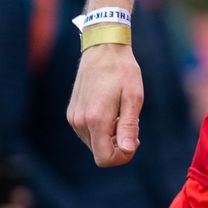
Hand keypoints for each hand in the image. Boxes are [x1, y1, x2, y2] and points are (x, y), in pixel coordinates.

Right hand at [68, 45, 143, 166]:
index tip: (135, 140)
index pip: (105, 158)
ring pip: (94, 144)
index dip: (123, 156)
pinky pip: (88, 133)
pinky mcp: (72, 113)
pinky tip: (110, 110)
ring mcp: (73, 118)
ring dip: (110, 136)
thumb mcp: (133, 98)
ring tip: (120, 113)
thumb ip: (129, 126)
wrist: (103, 49)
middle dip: (118, 145)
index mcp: (95, 119)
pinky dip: (101, 129)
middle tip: (130, 122)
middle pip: (100, 153)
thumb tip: (126, 150)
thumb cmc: (123, 72)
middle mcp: (80, 122)